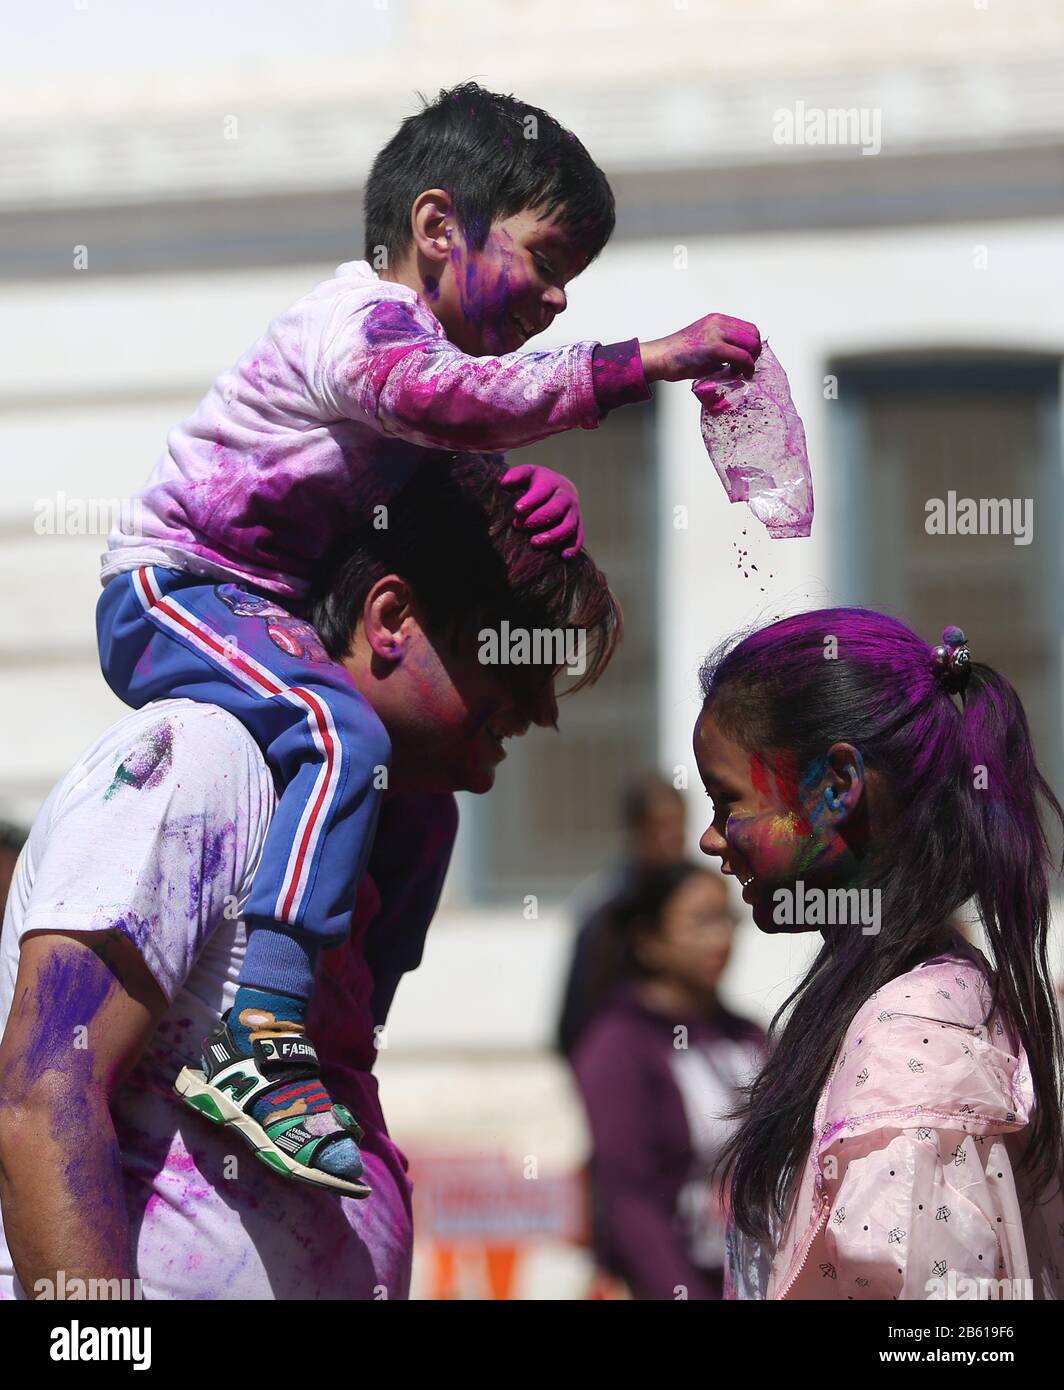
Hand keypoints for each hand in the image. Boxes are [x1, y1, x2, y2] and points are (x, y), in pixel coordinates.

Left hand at [500, 463, 582, 558]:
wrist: (559, 489)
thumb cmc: (535, 484)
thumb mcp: (525, 475)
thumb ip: (515, 476)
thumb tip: (504, 483)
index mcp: (551, 482)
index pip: (542, 490)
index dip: (530, 500)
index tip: (517, 509)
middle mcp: (566, 496)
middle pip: (556, 508)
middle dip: (538, 518)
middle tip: (519, 526)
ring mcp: (574, 512)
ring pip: (568, 525)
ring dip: (553, 536)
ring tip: (534, 543)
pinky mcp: (577, 527)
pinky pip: (578, 538)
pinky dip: (573, 548)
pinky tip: (563, 556)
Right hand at [641, 313, 761, 383]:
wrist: (660, 357)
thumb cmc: (678, 355)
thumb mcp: (704, 342)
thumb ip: (722, 344)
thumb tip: (739, 358)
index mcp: (717, 319)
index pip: (748, 328)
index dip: (752, 346)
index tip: (745, 359)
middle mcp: (719, 322)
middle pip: (753, 335)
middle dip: (754, 353)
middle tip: (745, 367)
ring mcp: (717, 334)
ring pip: (751, 345)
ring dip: (751, 361)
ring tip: (739, 372)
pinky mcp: (714, 348)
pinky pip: (742, 357)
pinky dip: (746, 367)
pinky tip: (739, 375)